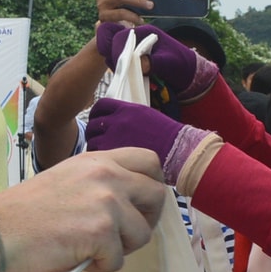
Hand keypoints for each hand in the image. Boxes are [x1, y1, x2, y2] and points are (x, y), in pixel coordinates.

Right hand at [0, 148, 168, 271]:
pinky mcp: (101, 233)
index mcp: (97, 160)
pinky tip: (75, 258)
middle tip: (121, 236)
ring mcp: (106, 203)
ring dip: (120, 249)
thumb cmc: (21, 214)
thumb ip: (97, 183)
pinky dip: (99, 267)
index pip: (150, 161)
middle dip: (146, 221)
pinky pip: (118, 260)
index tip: (138, 206)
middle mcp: (106, 175)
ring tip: (89, 249)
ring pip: (142, 233)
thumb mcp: (65, 179)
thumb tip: (127, 203)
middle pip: (157, 196)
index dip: (151, 186)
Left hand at [85, 98, 214, 188]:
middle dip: (95, 133)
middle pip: (93, 124)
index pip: (101, 107)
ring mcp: (114, 136)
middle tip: (99, 142)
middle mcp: (118, 120)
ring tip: (105, 156)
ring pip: (92, 141)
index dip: (97, 115)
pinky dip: (100, 159)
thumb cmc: (168, 138)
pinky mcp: (113, 153)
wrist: (179, 152)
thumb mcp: (148, 116)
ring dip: (95, 147)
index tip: (98, 122)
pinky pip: (97, 155)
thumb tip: (115, 122)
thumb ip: (128, 117)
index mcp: (127, 109)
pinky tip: (108, 164)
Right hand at [93, 24, 219, 105]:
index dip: (117, 51)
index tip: (120, 67)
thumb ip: (154, 62)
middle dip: (114, 56)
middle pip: (115, 42)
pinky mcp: (136, 56)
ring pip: (116, 51)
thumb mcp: (169, 63)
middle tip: (119, 72)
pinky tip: (126, 76)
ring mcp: (137, 47)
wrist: (189, 73)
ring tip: (123, 75)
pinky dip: (120, 67)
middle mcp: (139, 37)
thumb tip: (138, 64)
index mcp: (147, 32)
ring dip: (115, 62)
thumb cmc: (182, 65)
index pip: (122, 37)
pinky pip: (121, 60)